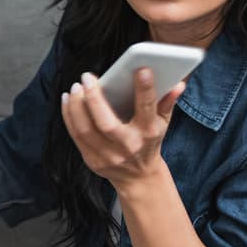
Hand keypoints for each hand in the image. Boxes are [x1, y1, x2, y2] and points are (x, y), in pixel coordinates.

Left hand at [60, 67, 183, 191]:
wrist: (138, 177)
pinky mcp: (92, 161)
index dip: (145, 89)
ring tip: (75, 87)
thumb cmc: (149, 142)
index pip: (147, 109)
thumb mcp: (163, 124)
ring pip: (85, 129)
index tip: (141, 69)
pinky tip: (68, 99)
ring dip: (77, 106)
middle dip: (94, 98)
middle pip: (106, 123)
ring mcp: (108, 156)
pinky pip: (76, 135)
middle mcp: (128, 146)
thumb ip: (167, 102)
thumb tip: (179, 84)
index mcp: (148, 133)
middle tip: (87, 77)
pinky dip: (69, 115)